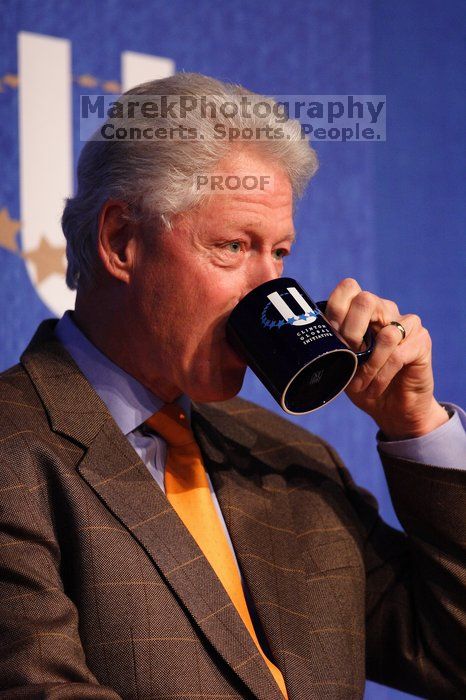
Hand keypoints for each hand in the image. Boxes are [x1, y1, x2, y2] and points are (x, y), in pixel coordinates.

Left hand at [324, 278, 448, 439]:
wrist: (391, 409)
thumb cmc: (363, 383)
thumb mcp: (341, 363)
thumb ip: (331, 343)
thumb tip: (313, 333)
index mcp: (364, 310)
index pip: (348, 288)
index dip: (336, 309)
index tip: (333, 337)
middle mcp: (386, 311)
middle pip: (366, 300)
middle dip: (351, 332)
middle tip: (347, 357)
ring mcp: (407, 324)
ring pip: (386, 333)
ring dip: (369, 364)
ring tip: (361, 384)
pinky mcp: (421, 341)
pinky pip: (399, 353)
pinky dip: (383, 374)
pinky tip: (375, 387)